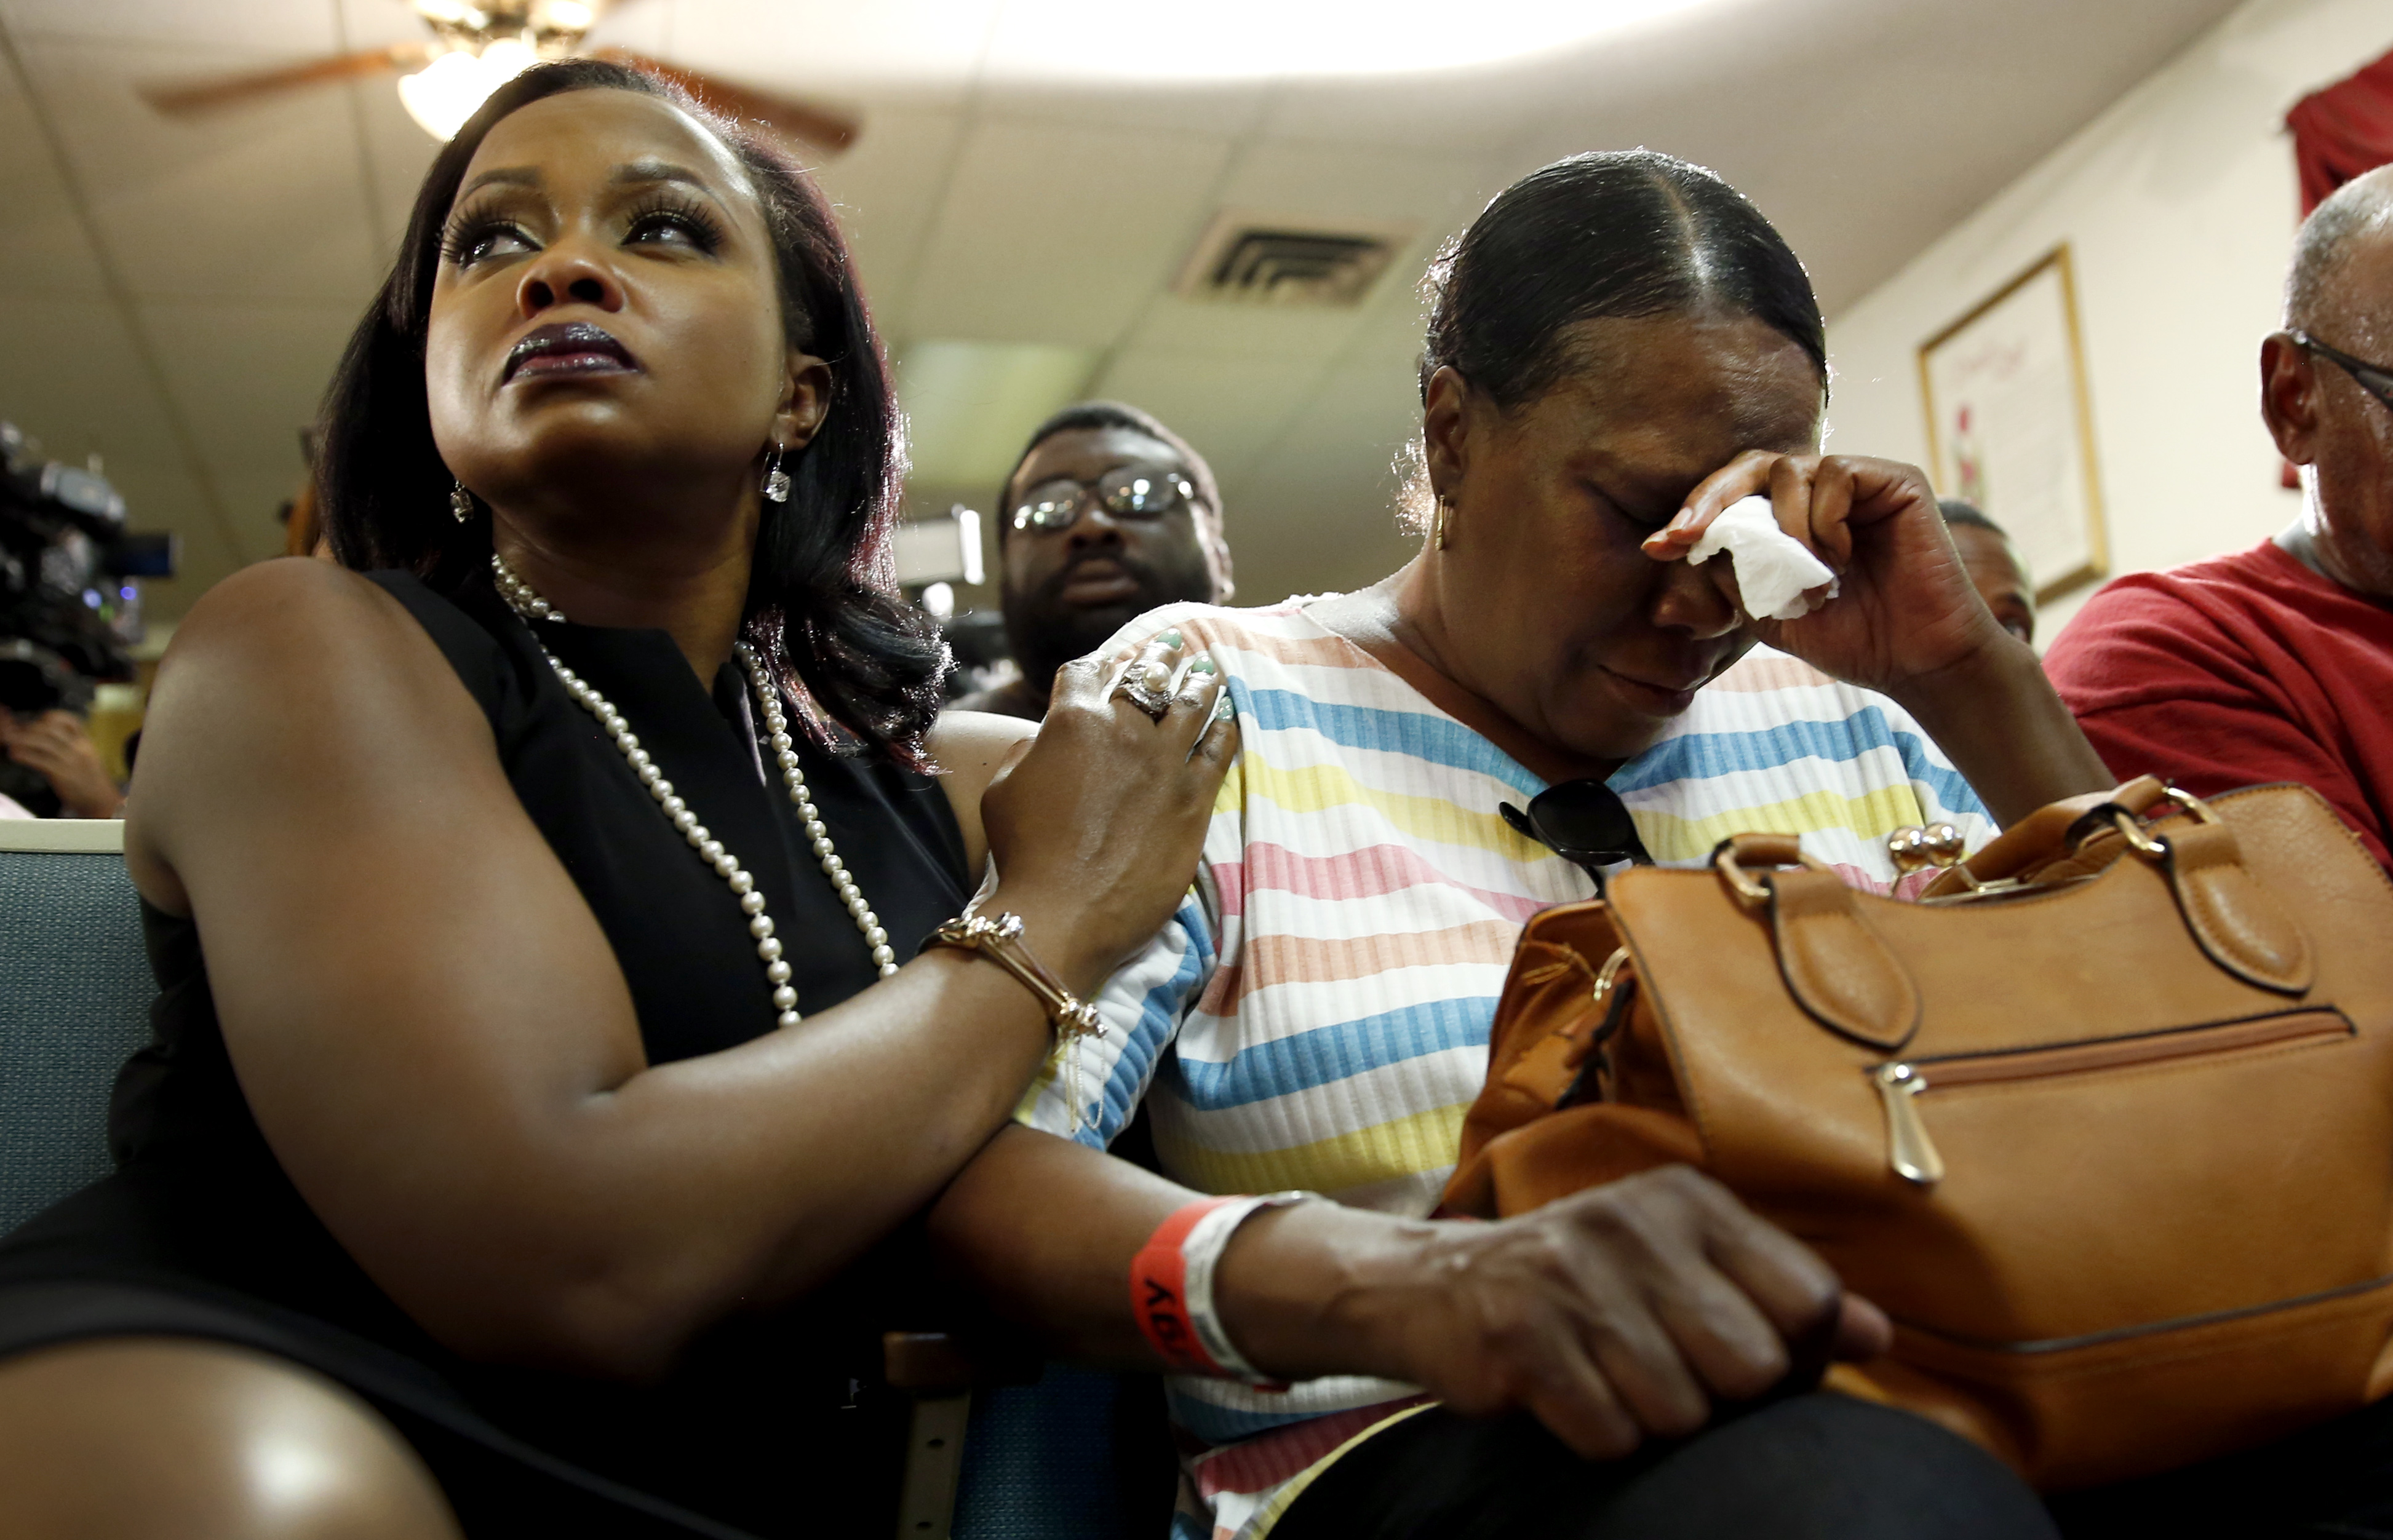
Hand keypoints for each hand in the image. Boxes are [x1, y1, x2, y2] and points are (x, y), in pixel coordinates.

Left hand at [1, 709, 124, 817]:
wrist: (102, 803)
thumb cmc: (90, 782)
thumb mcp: (85, 759)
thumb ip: (68, 748)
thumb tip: (41, 739)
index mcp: (85, 742)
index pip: (67, 720)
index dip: (48, 718)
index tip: (33, 722)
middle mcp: (79, 748)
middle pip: (49, 728)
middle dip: (27, 728)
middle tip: (12, 731)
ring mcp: (72, 760)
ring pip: (42, 741)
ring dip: (20, 739)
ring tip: (7, 740)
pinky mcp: (63, 774)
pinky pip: (39, 760)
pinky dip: (24, 755)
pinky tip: (14, 754)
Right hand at [978, 628, 1237, 989]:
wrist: (1063, 914)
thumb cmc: (1023, 856)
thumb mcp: (1003, 791)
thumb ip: (1027, 753)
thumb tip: (1044, 742)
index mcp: (1072, 720)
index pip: (1087, 672)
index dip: (1097, 665)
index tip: (1110, 662)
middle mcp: (1124, 730)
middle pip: (1147, 678)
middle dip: (1158, 657)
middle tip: (1171, 645)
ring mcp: (1165, 763)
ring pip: (1192, 704)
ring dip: (1199, 682)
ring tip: (1207, 670)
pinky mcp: (1195, 799)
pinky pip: (1219, 750)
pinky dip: (1225, 727)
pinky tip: (1230, 717)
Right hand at [1327, 1166, 1889, 1457]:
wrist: (1434, 1286)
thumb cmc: (1582, 1282)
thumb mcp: (1680, 1260)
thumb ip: (1778, 1292)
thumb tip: (1876, 1335)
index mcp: (1686, 1200)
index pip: (1806, 1300)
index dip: (1793, 1356)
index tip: (1743, 1356)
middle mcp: (1632, 1224)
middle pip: (1753, 1368)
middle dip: (1717, 1394)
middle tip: (1664, 1370)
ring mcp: (1571, 1279)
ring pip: (1681, 1412)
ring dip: (1650, 1419)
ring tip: (1609, 1378)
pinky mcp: (1520, 1339)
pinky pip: (1610, 1436)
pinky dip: (1596, 1435)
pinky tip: (1569, 1394)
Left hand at [1641, 452, 2006, 694]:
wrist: (1916, 663)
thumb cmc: (1852, 639)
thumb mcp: (1771, 613)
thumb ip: (1732, 578)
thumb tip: (1687, 549)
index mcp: (1791, 519)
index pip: (1734, 495)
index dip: (1694, 514)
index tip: (1659, 547)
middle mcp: (1822, 493)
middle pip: (1753, 465)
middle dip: (1711, 499)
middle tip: (1687, 535)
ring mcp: (1860, 483)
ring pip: (1792, 468)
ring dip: (1784, 528)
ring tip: (1808, 580)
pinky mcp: (1896, 480)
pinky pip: (1837, 474)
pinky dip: (1824, 519)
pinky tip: (1839, 559)